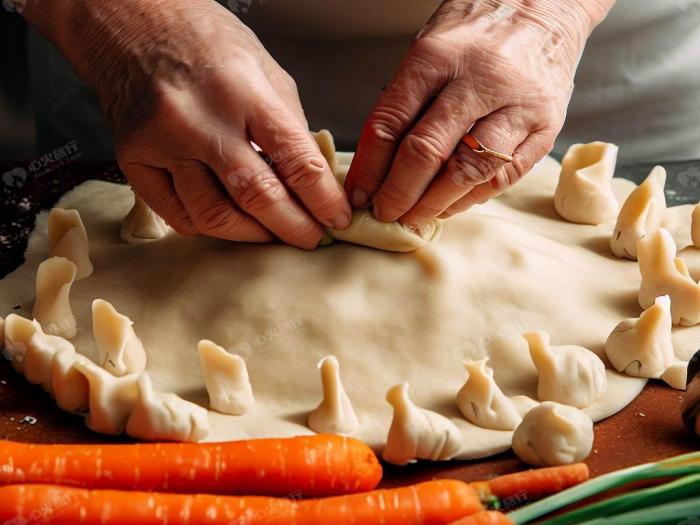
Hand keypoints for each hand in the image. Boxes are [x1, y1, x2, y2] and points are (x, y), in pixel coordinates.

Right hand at [23, 0, 350, 248]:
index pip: (295, 160)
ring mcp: (162, 142)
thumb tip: (312, 181)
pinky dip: (210, 228)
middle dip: (294, 227)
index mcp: (243, 91)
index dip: (323, 199)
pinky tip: (229, 222)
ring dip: (253, 235)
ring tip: (271, 233)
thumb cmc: (206, 43)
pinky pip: (177, 215)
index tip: (337, 218)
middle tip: (310, 239)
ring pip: (214, 215)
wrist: (133, 25)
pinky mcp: (134, 159)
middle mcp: (199, 119)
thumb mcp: (264, 70)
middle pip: (256, 196)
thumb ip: (289, 126)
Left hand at [345, 0, 612, 225]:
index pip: (390, 123)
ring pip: (467, 171)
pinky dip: (469, 199)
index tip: (359, 194)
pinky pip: (501, 177)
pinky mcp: (545, 128)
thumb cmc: (477, 33)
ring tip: (414, 217)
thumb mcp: (430, 49)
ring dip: (433, 204)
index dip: (369, 167)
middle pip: (426, 152)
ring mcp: (517, 106)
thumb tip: (375, 166)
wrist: (547, 8)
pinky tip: (449, 205)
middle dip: (398, 194)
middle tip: (385, 213)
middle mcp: (479, 80)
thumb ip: (405, 101)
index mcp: (437, 56)